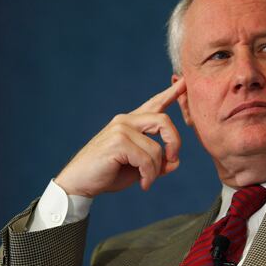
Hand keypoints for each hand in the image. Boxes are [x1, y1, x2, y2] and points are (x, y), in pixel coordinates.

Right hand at [54, 78, 186, 196]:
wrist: (79, 183)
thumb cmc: (107, 174)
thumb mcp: (138, 168)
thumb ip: (157, 162)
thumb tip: (175, 161)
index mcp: (130, 123)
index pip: (154, 103)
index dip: (172, 93)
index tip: (185, 80)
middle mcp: (125, 121)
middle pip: (163, 120)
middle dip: (174, 142)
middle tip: (173, 161)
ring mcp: (120, 129)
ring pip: (156, 147)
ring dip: (156, 169)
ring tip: (147, 181)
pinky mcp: (117, 141)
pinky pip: (147, 159)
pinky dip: (149, 175)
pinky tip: (143, 184)